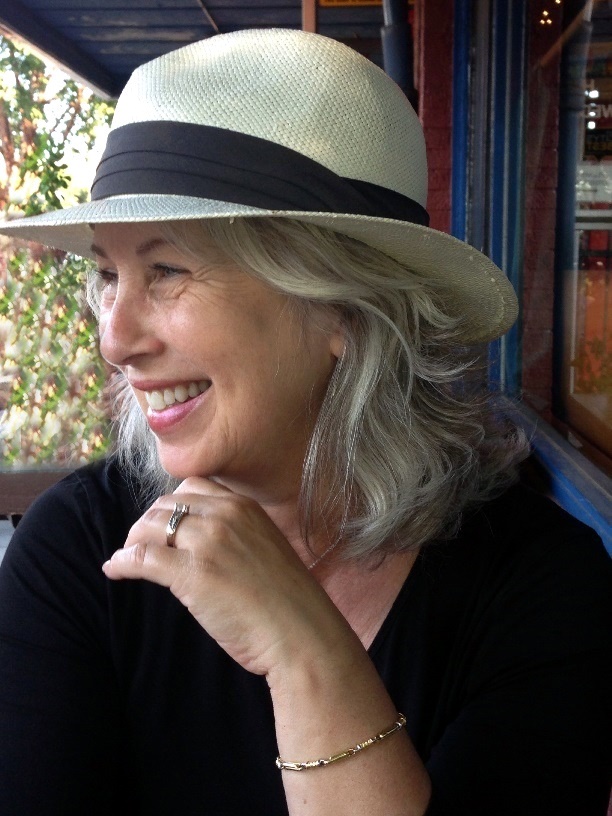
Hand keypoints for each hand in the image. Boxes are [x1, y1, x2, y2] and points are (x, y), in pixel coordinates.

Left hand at [102, 477, 344, 675]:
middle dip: (148, 522)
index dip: (172, 505)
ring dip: (133, 540)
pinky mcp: (191, 574)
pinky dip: (122, 561)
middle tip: (141, 543)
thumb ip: (236, 534)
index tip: (165, 524)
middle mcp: (225, 515)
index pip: (192, 487)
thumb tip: (200, 540)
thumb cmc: (288, 601)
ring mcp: (208, 543)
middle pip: (167, 504)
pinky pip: (142, 557)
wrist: (302, 633)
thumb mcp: (265, 547)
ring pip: (150, 526)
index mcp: (244, 506)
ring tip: (127, 557)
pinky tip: (114, 569)